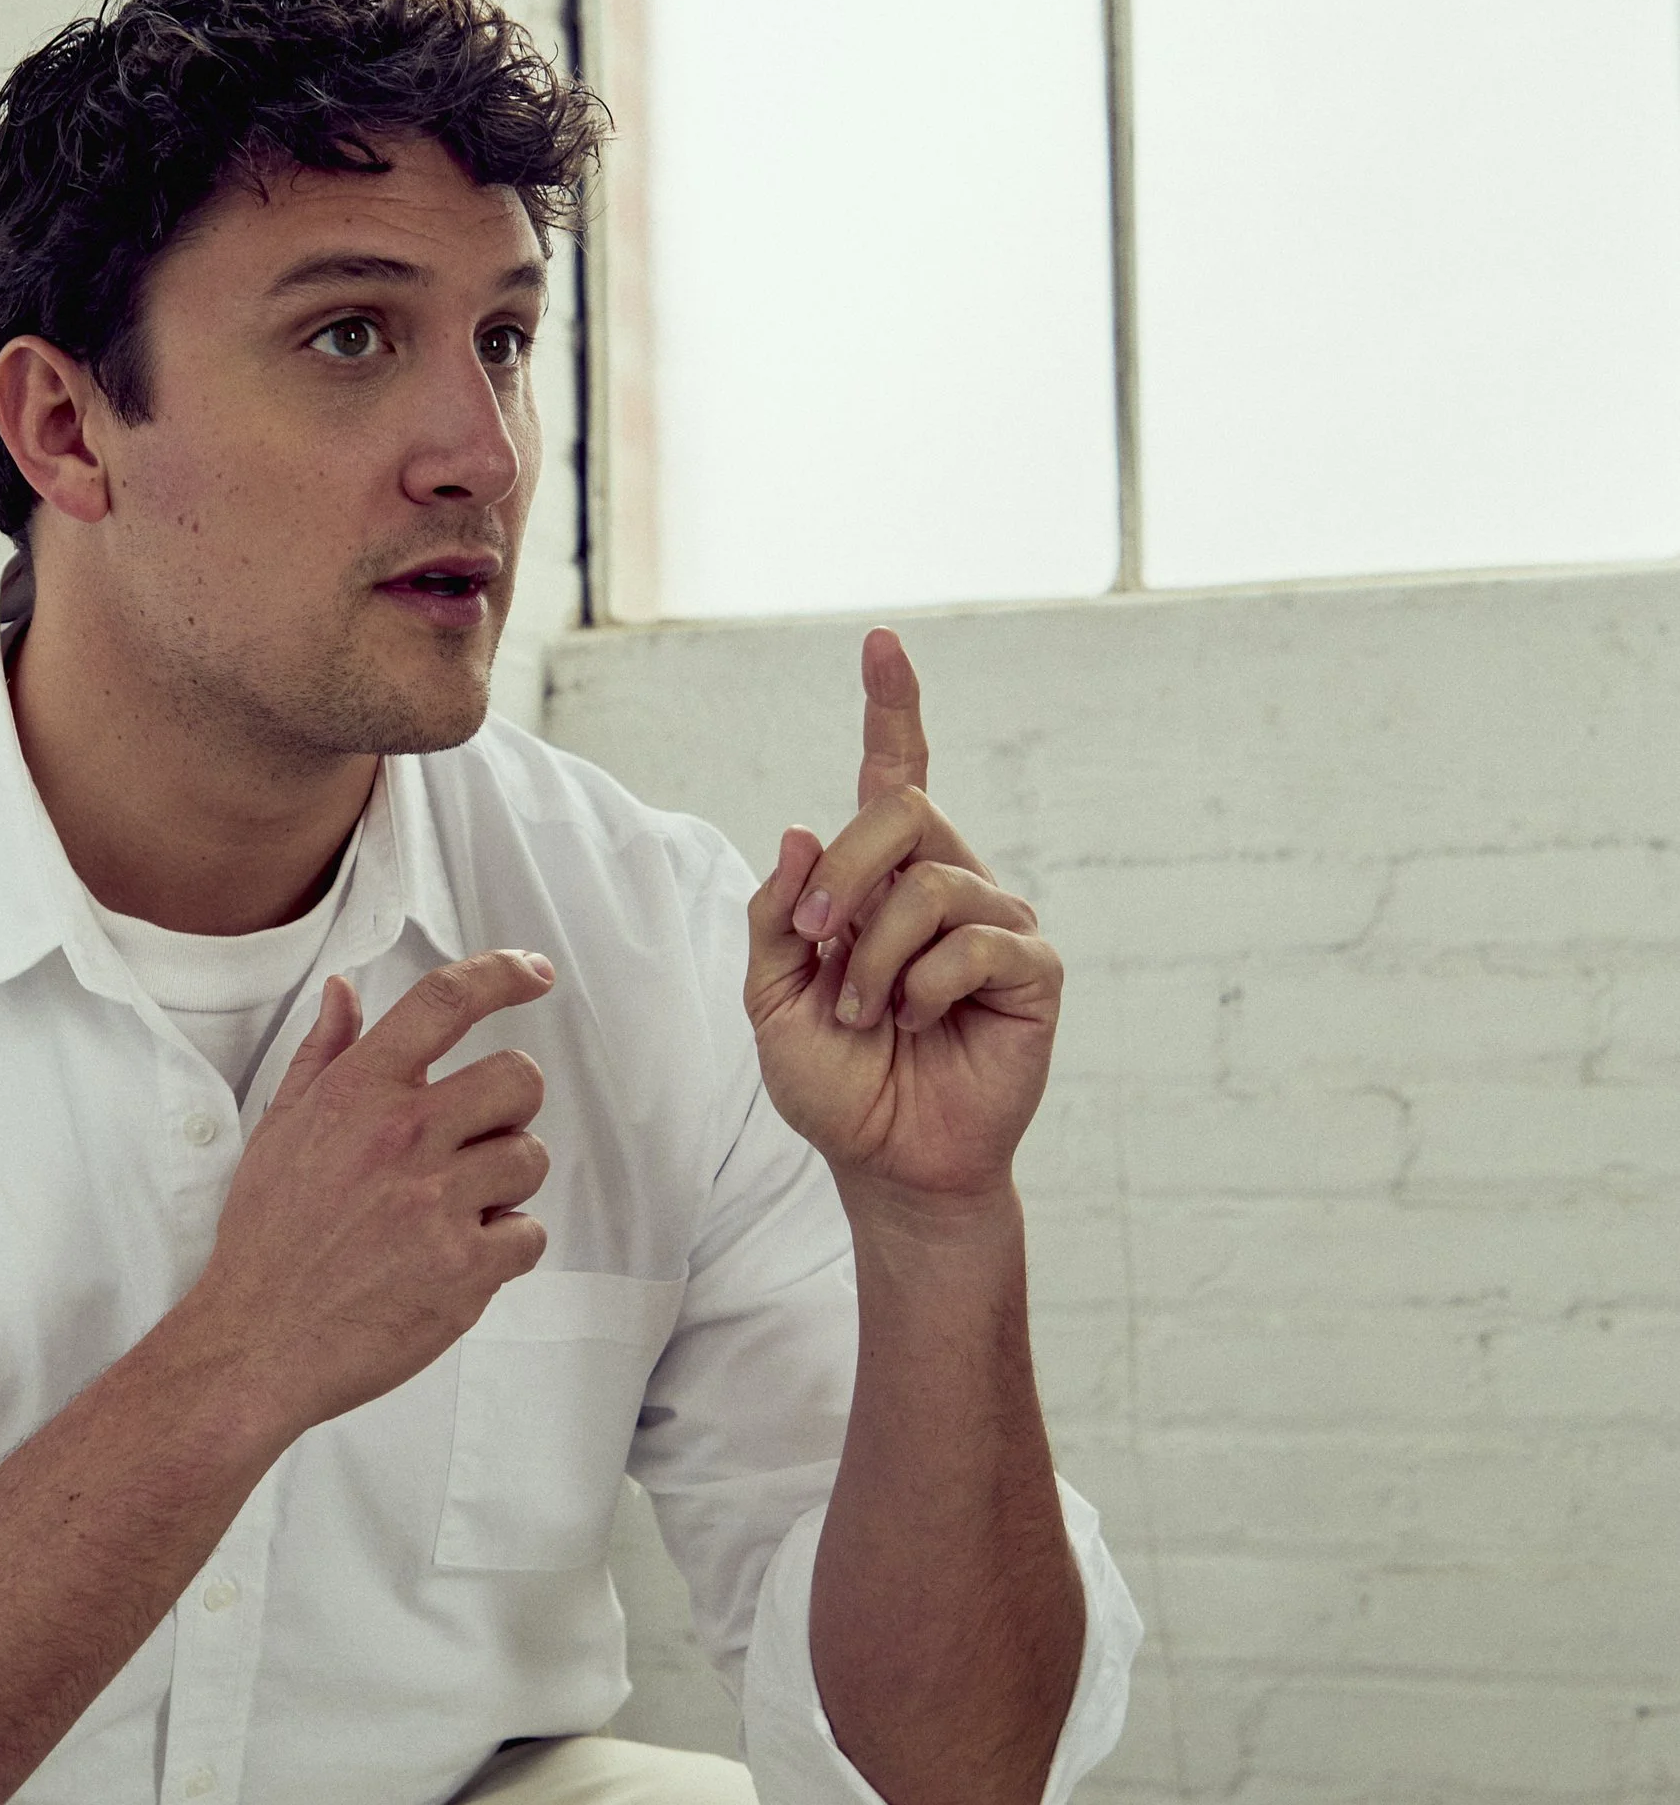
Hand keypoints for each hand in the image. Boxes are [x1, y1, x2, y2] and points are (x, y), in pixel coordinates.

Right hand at [188, 949, 553, 1435]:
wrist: (256, 1343)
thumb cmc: (265, 1241)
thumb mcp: (278, 1132)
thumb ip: (322, 1056)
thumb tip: (345, 991)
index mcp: (357, 1094)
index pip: (444, 1001)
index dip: (503, 975)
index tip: (534, 974)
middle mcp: (402, 1135)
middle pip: (518, 1079)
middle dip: (510, 1108)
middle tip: (477, 1140)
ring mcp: (438, 1202)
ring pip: (530, 1159)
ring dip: (505, 1184)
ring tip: (453, 1211)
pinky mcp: (466, 1267)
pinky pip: (529, 1235)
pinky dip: (504, 1249)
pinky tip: (456, 1259)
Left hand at [744, 630, 1061, 1207]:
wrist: (884, 1162)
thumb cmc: (833, 1080)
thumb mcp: (771, 996)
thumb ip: (778, 915)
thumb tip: (804, 829)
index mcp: (882, 880)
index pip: (896, 775)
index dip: (893, 708)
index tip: (881, 643)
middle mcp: (946, 884)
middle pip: (905, 812)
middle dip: (845, 876)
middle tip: (820, 949)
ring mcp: (995, 925)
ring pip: (932, 884)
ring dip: (875, 959)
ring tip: (864, 1017)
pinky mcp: (1033, 973)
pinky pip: (976, 944)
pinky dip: (927, 989)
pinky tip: (920, 1025)